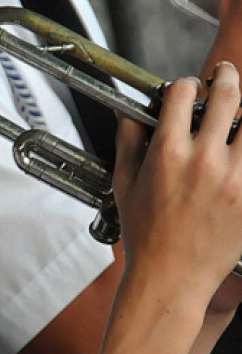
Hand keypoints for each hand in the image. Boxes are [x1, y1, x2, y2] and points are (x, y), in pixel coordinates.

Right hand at [114, 65, 241, 304]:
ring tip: (239, 115)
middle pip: (229, 96)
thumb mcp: (125, 184)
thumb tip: (130, 114)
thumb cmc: (145, 236)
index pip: (183, 94)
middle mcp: (204, 161)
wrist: (171, 278)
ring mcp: (235, 179)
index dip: (185, 85)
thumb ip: (128, 142)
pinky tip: (240, 148)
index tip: (187, 90)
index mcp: (169, 153)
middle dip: (226, 77)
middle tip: (224, 75)